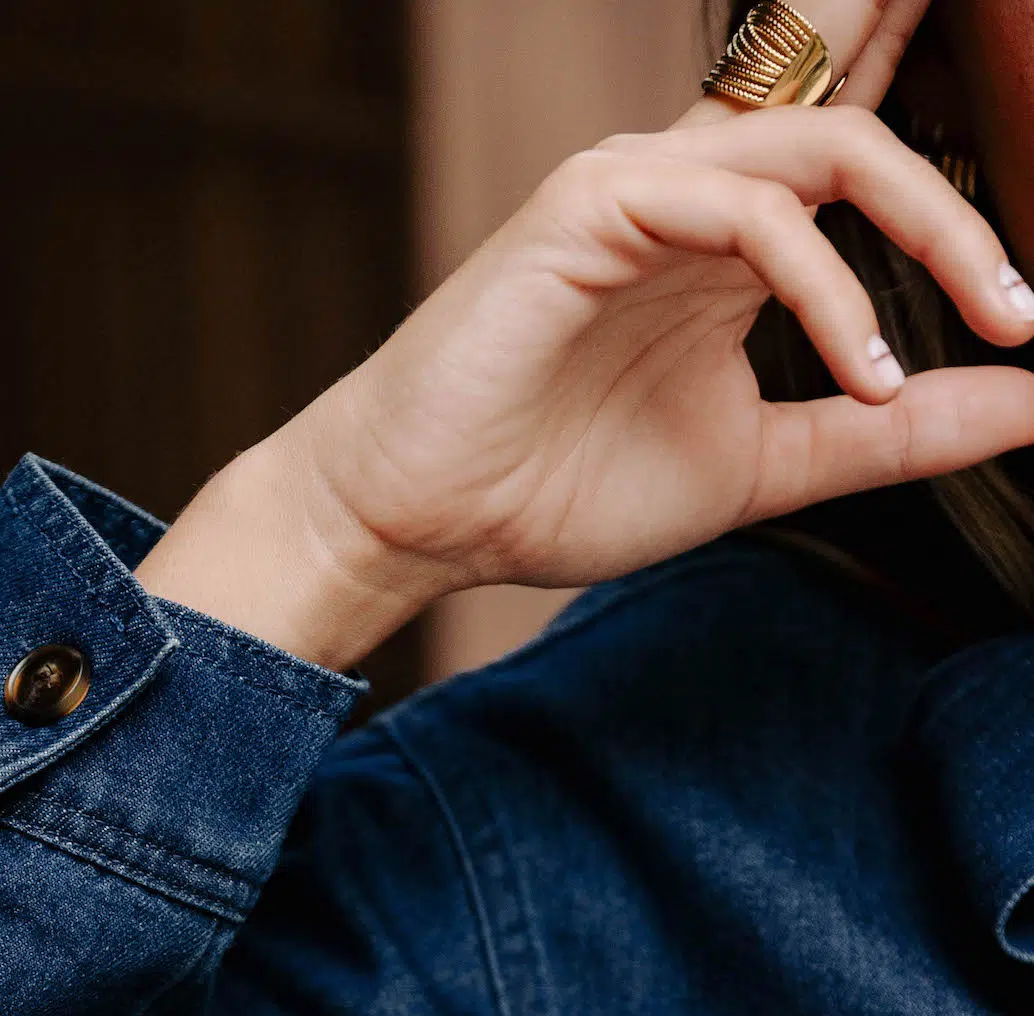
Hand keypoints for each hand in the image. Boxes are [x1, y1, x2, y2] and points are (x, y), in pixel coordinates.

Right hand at [137, 0, 1033, 668]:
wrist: (422, 521)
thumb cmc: (555, 485)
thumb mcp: (763, 467)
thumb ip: (885, 433)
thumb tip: (1023, 405)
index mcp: (732, 232)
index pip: (854, 135)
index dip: (937, 116)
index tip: (1017, 198)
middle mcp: (695, 187)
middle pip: (863, 116)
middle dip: (963, 201)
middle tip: (1024, 308)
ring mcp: (645, 186)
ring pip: (830, 149)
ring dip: (929, 233)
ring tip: (986, 327)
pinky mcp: (596, 205)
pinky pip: (751, 211)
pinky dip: (828, 285)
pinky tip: (866, 368)